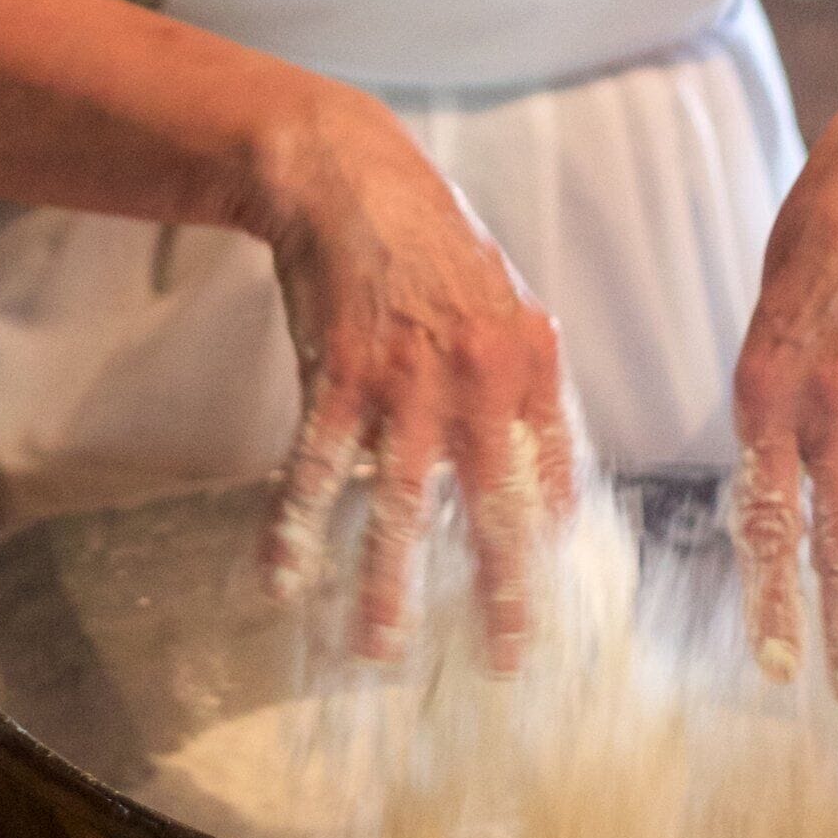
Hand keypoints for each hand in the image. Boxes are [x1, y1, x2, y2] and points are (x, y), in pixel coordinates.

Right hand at [251, 89, 574, 666]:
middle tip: (500, 657)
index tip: (545, 609)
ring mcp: (404, 379)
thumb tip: (558, 493)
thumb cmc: (432, 248)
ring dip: (386, 581)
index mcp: (528, 365)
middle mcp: (476, 378)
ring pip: (399, 502)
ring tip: (379, 646)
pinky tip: (280, 577)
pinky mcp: (336, 373)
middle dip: (497, 590)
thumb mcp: (511, 311)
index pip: (552, 477)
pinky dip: (293, 526)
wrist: (349, 181)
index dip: (547, 548)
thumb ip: (534, 398)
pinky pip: (313, 468)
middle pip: (493, 505)